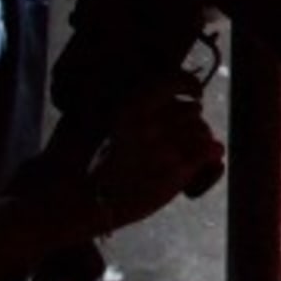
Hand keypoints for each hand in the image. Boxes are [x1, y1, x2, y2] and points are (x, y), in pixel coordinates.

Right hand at [86, 73, 225, 231]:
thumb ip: (119, 104)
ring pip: (201, 132)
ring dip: (199, 140)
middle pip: (191, 110)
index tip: (193, 92)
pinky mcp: (175, 171)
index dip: (188, 85)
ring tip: (189, 151)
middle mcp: (152, 120)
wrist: (70, 199)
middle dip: (191, 120)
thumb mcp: (91, 117)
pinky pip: (208, 153)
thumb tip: (144, 96)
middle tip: (183, 133)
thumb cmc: (73, 161)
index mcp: (131, 103)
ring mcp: (166, 146)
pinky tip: (206, 161)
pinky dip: (210, 155)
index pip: (175, 81)